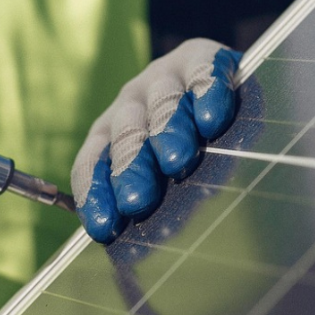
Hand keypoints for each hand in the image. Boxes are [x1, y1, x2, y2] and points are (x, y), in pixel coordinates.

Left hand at [71, 39, 240, 241]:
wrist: (223, 92)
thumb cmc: (190, 154)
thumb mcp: (162, 183)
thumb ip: (148, 208)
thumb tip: (135, 258)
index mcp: (108, 136)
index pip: (91, 164)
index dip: (95, 193)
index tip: (105, 227)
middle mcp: (129, 104)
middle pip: (124, 136)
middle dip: (130, 168)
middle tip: (136, 199)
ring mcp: (163, 77)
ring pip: (161, 104)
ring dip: (166, 131)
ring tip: (177, 160)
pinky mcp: (201, 57)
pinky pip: (200, 71)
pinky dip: (206, 91)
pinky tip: (212, 117)